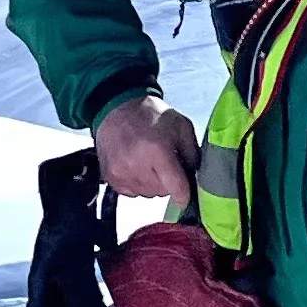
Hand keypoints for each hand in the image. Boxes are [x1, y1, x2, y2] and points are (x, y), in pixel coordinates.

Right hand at [95, 92, 202, 208]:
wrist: (116, 109)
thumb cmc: (150, 115)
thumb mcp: (182, 126)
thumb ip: (193, 153)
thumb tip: (195, 177)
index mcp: (157, 149)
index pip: (175, 186)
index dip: (184, 195)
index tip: (185, 197)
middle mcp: (137, 163)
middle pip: (163, 191)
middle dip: (168, 181)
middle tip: (164, 163)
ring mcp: (121, 172)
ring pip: (148, 194)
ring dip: (153, 183)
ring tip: (149, 162)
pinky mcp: (111, 178)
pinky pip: (133, 193)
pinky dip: (139, 184)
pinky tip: (137, 166)